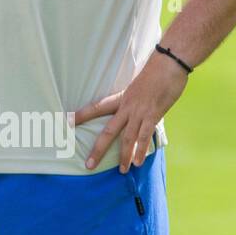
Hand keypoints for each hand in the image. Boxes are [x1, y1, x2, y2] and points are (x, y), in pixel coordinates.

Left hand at [76, 54, 188, 171]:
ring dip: (123, 156)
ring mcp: (139, 112)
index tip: (66, 122)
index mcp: (120, 98)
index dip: (81, 115)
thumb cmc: (155, 73)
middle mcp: (126, 107)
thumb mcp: (137, 86)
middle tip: (88, 165)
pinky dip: (141, 151)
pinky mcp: (153, 115)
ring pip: (127, 138)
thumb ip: (133, 100)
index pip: (96, 107)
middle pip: (108, 131)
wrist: (168, 64)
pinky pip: (145, 136)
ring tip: (121, 171)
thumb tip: (133, 110)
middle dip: (97, 149)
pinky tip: (137, 163)